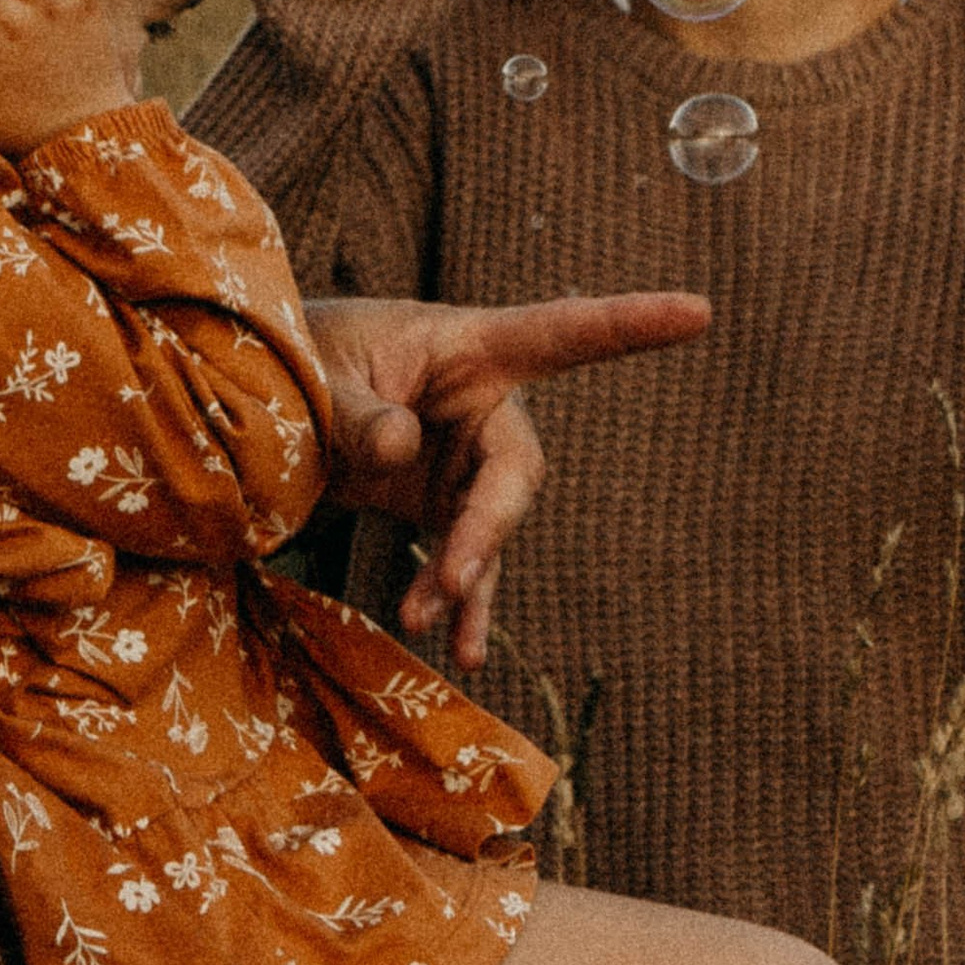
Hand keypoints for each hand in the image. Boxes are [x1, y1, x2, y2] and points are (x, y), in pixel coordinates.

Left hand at [306, 288, 711, 665]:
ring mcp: (466, 459)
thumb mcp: (319, 378)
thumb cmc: (296, 362)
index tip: (700, 310)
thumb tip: (402, 448)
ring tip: (420, 618)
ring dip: (462, 573)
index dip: (631, 322)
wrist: (265, 401)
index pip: (562, 331)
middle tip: (448, 577)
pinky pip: (468, 560)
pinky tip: (462, 654)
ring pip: (491, 524)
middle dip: (488, 526)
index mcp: (468, 345)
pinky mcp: (442, 504)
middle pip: (517, 468)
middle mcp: (482, 402)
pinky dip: (463, 603)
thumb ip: (358, 413)